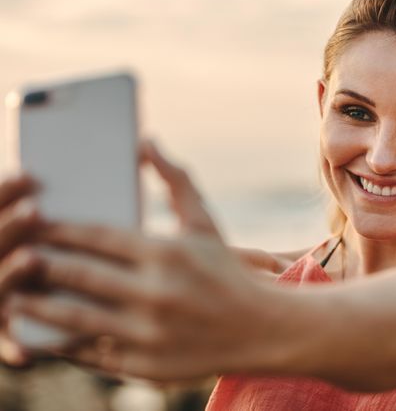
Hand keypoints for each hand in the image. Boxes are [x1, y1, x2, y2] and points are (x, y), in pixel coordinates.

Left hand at [6, 141, 269, 380]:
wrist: (259, 329)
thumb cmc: (225, 271)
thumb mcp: (204, 222)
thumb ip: (175, 180)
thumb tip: (147, 141)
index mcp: (167, 254)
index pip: (97, 236)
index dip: (59, 229)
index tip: (36, 226)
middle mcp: (155, 293)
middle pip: (78, 274)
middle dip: (40, 264)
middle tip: (17, 257)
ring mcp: (149, 333)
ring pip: (74, 318)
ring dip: (38, 307)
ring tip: (17, 298)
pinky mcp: (145, 366)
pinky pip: (91, 353)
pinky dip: (65, 343)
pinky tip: (49, 333)